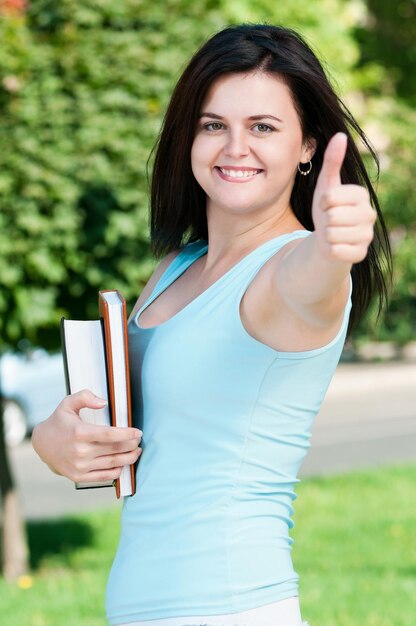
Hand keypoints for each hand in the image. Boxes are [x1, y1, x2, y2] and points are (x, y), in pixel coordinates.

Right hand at [31, 389, 141, 483]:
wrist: (42, 444)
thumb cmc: (59, 422)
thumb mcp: (68, 403)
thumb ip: (85, 397)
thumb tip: (103, 402)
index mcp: (79, 432)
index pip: (110, 434)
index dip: (127, 434)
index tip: (138, 432)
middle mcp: (80, 451)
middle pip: (115, 449)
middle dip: (132, 445)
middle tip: (139, 440)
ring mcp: (79, 466)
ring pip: (113, 464)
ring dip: (129, 458)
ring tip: (137, 451)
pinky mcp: (79, 477)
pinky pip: (104, 476)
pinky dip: (117, 471)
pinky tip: (124, 464)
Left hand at [312, 132, 376, 263]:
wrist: (328, 239)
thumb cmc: (326, 210)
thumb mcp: (326, 185)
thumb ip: (332, 161)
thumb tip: (340, 135)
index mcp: (361, 194)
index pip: (330, 197)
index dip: (322, 202)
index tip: (327, 205)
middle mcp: (369, 214)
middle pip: (331, 216)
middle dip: (324, 220)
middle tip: (329, 221)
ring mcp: (367, 235)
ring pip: (332, 234)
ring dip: (326, 235)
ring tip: (332, 233)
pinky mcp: (360, 254)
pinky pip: (335, 250)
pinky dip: (329, 249)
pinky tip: (335, 246)